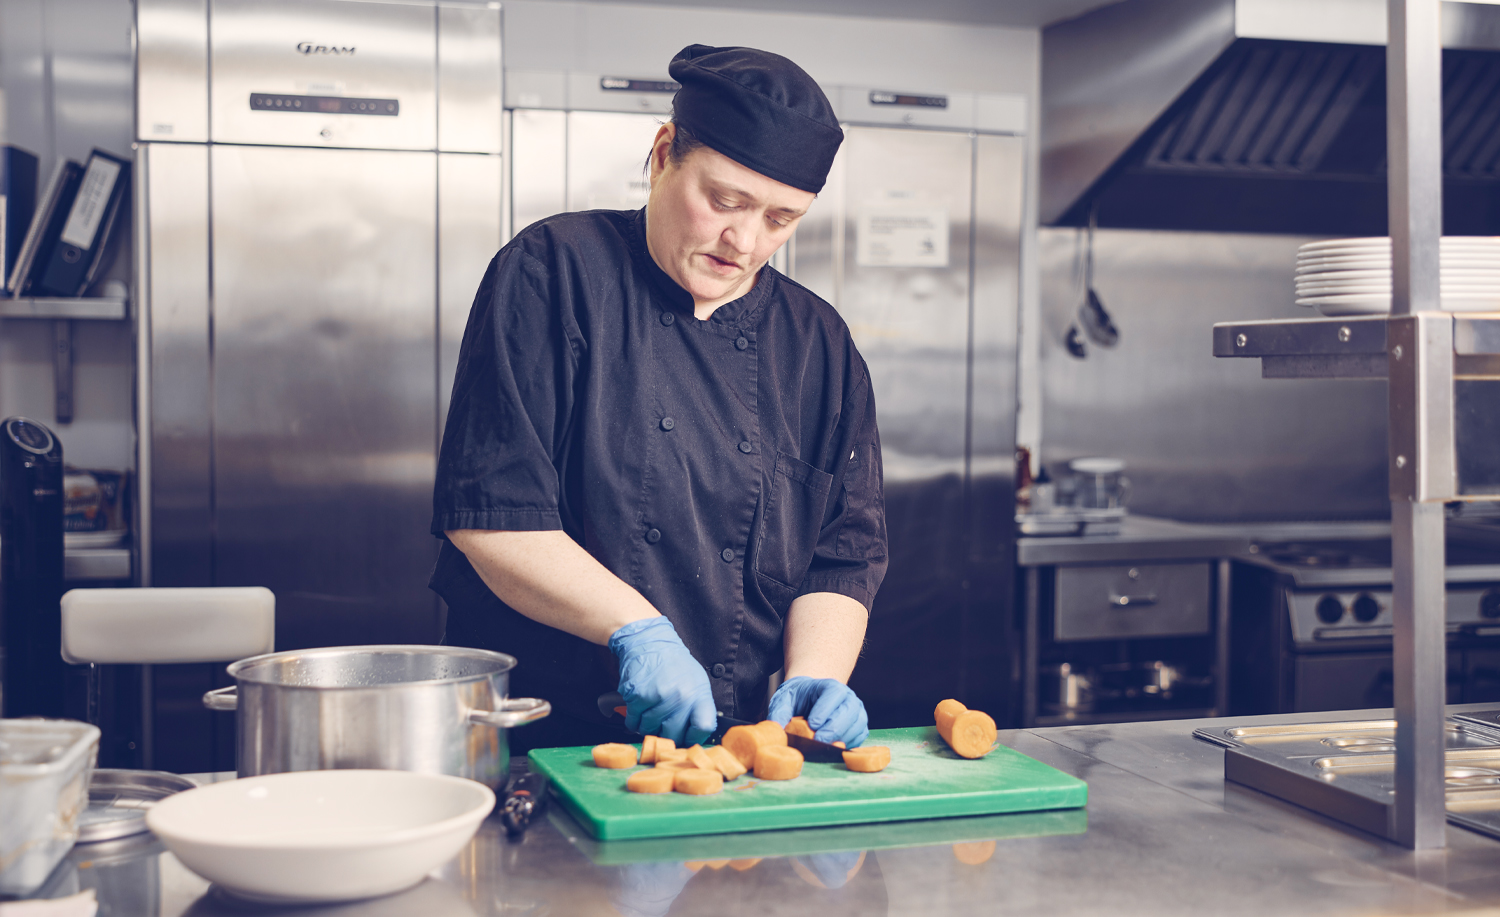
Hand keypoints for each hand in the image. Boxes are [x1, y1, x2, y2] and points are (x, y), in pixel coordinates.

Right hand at [608, 617, 715, 745]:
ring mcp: (659, 696)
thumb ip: (697, 706)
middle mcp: (681, 696)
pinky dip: (632, 720)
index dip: (694, 738)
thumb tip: (695, 734)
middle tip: (661, 726)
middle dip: (665, 735)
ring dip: (646, 726)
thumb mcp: (696, 680)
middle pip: (673, 735)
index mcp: (699, 693)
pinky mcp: (638, 695)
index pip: (704, 727)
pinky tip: (637, 708)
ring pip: (650, 730)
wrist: (649, 641)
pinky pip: (633, 722)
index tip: (686, 737)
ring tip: (648, 711)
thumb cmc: (673, 663)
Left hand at [767, 676, 868, 746]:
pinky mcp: (859, 726)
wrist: (809, 699)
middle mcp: (848, 697)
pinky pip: (860, 736)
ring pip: (857, 725)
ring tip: (824, 747)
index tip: (812, 724)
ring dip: (842, 738)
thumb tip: (775, 729)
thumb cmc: (799, 699)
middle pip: (849, 710)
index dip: (825, 709)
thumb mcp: (784, 700)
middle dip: (834, 728)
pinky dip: (849, 744)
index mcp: (830, 686)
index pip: (833, 693)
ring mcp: (856, 712)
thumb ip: (779, 713)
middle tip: (818, 741)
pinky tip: (834, 747)